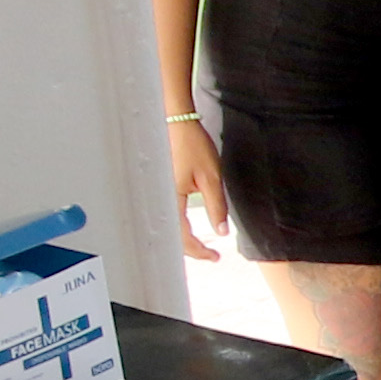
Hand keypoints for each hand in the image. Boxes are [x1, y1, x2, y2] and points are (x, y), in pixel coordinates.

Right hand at [171, 124, 232, 261]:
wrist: (175, 122)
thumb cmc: (192, 145)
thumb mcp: (211, 177)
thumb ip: (216, 206)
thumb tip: (221, 231)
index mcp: (172, 200)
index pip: (183, 237)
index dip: (200, 251)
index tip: (216, 257)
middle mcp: (161, 199)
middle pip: (173, 237)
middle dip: (192, 251)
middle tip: (211, 256)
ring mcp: (159, 193)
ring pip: (169, 227)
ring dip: (184, 240)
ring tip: (202, 247)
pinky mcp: (160, 187)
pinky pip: (167, 214)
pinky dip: (178, 227)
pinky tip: (188, 228)